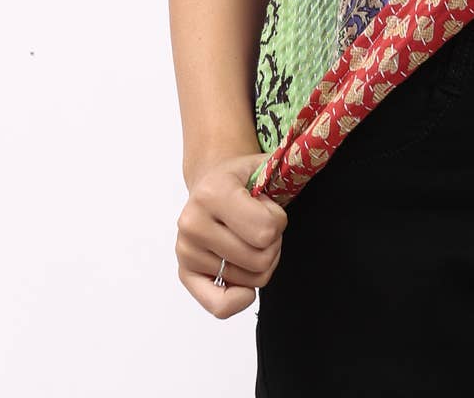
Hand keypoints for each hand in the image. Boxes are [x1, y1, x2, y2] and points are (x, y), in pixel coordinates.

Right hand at [175, 149, 287, 318]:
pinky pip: (220, 306)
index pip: (266, 230)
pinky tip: (245, 282)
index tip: (268, 207)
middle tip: (261, 225)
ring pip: (250, 281)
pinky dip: (240, 299)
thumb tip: (288, 214)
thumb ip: (284, 176)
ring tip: (249, 239)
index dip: (279, 221)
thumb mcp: (264, 165)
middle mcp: (193, 223)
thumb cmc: (241, 178)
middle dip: (273, 243)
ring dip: (261, 264)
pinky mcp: (185, 272)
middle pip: (260, 259)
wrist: (210, 182)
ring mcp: (186, 251)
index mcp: (213, 192)